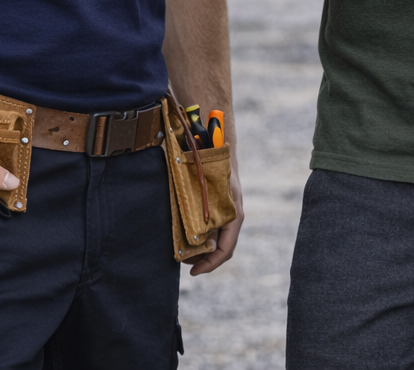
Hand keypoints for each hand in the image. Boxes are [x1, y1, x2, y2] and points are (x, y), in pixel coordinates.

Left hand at [184, 159, 242, 275]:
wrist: (217, 142)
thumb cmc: (211, 163)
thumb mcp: (206, 189)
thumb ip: (203, 213)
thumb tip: (197, 242)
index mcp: (233, 213)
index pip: (225, 249)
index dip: (209, 264)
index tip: (192, 272)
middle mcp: (232, 216)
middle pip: (219, 248)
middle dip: (200, 258)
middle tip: (180, 260)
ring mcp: (226, 212)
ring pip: (214, 239)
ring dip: (197, 248)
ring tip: (179, 250)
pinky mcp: (219, 207)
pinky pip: (210, 228)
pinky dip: (198, 236)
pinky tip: (184, 235)